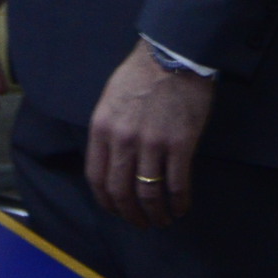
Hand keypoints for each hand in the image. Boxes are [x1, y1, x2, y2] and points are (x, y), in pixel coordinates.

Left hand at [87, 44, 213, 229]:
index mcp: (102, 128)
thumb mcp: (110, 99)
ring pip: (149, 194)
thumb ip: (107, 131)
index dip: (107, 202)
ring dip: (156, 214)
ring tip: (163, 220)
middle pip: (121, 192)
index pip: (96, 178)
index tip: (117, 211)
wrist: (172, 55)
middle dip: (131, 215)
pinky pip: (177, 185)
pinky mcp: (180, 144)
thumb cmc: (140, 74)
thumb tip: (109, 161)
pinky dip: (178, 203)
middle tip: (142, 223)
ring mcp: (152, 143)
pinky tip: (181, 208)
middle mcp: (123, 140)